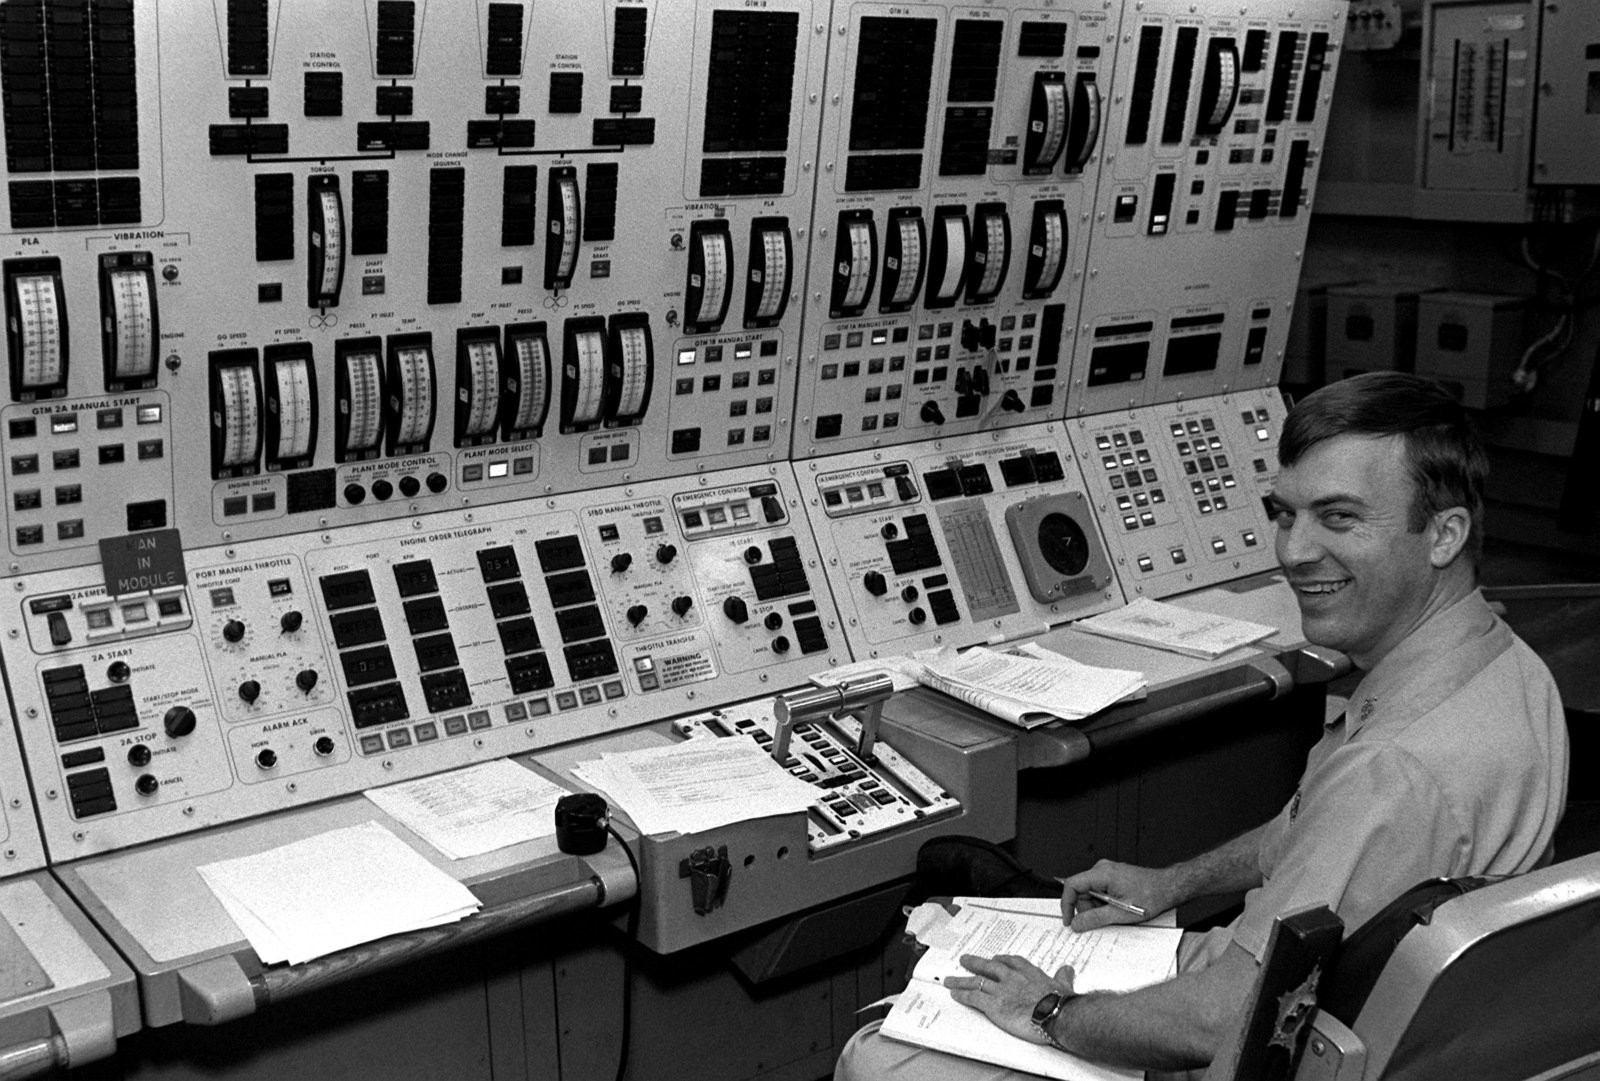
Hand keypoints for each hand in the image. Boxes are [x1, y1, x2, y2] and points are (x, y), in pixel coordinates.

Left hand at [945, 954, 1076, 1044]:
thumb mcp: (1063, 985)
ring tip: (950, 980)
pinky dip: (963, 995)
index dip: (1001, 961)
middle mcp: (1012, 979)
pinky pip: (974, 998)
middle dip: (975, 963)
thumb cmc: (1062, 1003)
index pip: (1012, 962)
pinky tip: (955, 994)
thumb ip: (1063, 977)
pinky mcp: (994, 1005)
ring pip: (976, 982)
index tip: (995, 959)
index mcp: (1029, 973)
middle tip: (965, 960)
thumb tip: (1067, 969)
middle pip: (989, 967)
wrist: (1056, 1013)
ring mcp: (1001, 991)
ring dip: (962, 981)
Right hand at [1058, 859, 1167, 930]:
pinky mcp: (1113, 878)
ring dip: (1099, 908)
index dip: (1067, 904)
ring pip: (1090, 894)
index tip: (1069, 921)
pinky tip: (1120, 908)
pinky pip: (1100, 892)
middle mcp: (1102, 869)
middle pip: (1081, 892)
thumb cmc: (1151, 895)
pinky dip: (1105, 904)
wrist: (1169, 887)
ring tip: (1118, 913)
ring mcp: (1107, 873)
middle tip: (1105, 920)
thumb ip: (1096, 919)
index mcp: (1102, 873)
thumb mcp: (1121, 912)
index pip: (1072, 885)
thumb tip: (1077, 924)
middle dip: (1088, 909)